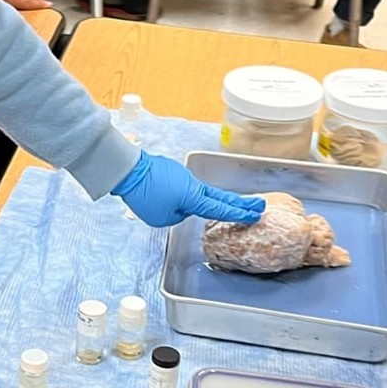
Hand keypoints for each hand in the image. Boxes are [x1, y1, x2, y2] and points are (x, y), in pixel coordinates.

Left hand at [112, 150, 263, 228]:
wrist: (128, 169)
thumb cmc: (144, 194)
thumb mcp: (161, 218)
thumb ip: (177, 216)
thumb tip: (182, 208)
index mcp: (193, 198)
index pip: (220, 209)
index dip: (239, 214)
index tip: (255, 214)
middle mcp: (193, 185)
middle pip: (221, 197)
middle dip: (241, 203)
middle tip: (259, 205)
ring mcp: (184, 176)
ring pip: (200, 192)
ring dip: (212, 199)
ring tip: (220, 206)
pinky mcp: (173, 172)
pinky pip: (185, 186)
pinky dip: (188, 193)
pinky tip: (176, 197)